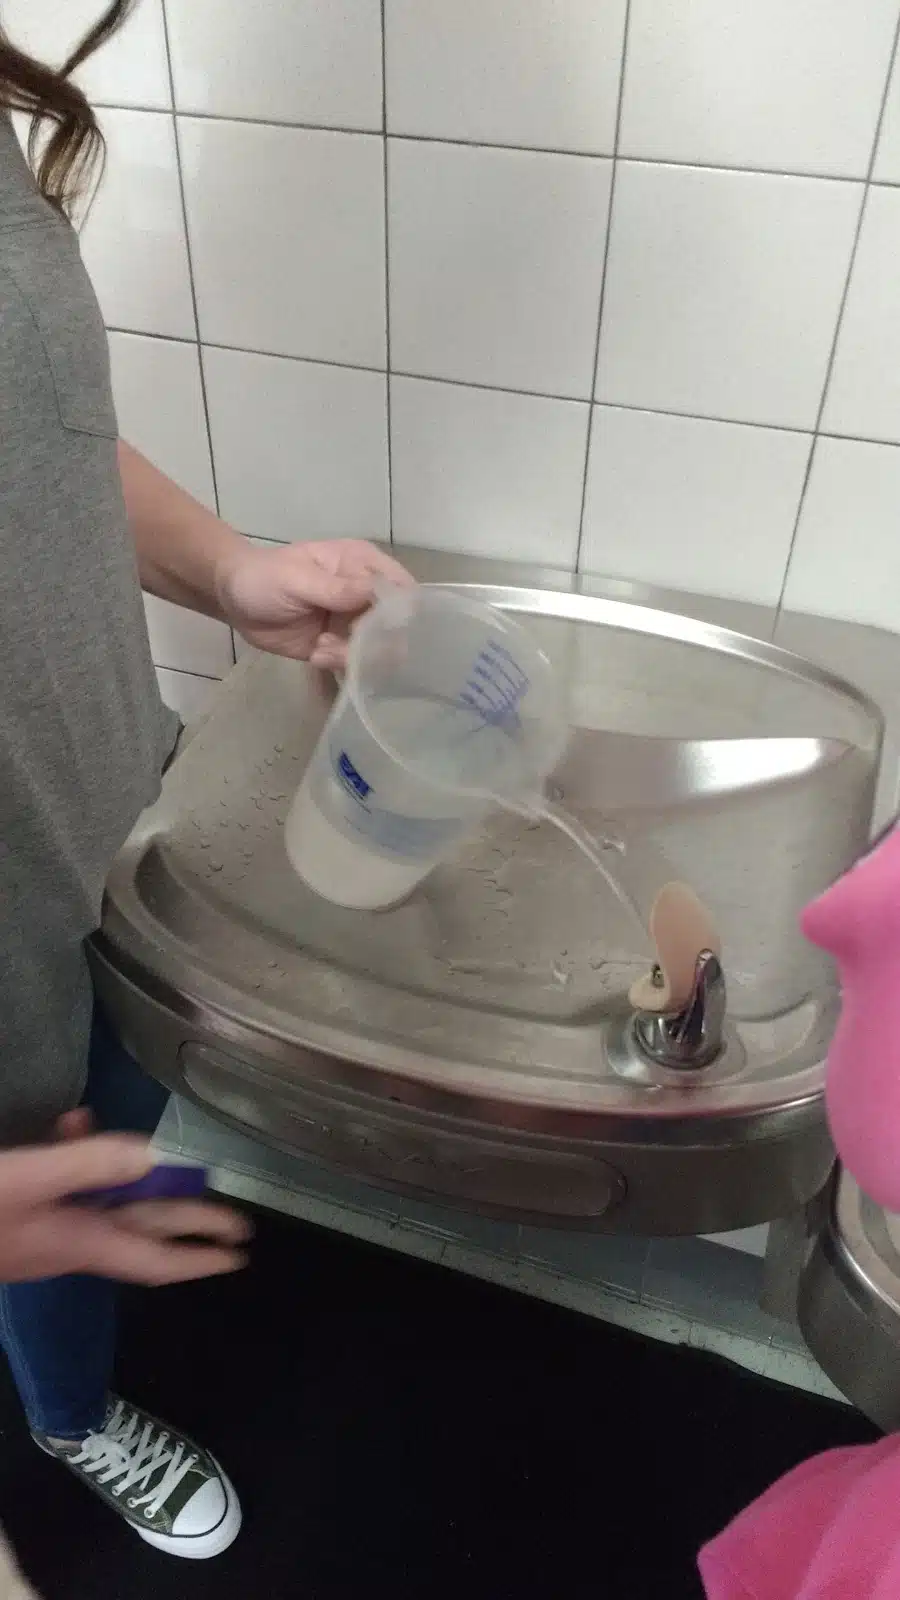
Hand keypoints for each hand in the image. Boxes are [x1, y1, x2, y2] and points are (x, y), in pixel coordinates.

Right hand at [0, 1135, 250, 1285]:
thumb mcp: (27, 1179)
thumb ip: (88, 1164)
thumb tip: (154, 1155)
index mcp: (79, 1241)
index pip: (154, 1256)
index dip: (198, 1256)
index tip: (240, 1256)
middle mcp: (68, 1241)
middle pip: (140, 1230)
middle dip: (187, 1221)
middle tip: (236, 1221)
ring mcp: (41, 1231)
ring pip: (105, 1206)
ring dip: (138, 1186)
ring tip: (168, 1164)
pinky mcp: (19, 1214)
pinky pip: (65, 1189)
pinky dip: (81, 1160)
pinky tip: (74, 1126)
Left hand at [215, 539, 413, 668]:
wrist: (233, 601)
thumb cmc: (264, 577)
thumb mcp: (297, 578)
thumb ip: (336, 588)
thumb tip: (378, 592)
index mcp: (362, 564)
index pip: (400, 587)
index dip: (399, 610)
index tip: (379, 627)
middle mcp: (365, 593)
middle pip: (395, 623)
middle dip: (373, 640)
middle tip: (339, 642)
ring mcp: (354, 621)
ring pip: (378, 648)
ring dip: (352, 655)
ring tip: (321, 649)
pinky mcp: (339, 646)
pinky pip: (354, 662)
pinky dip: (337, 663)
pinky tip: (315, 655)